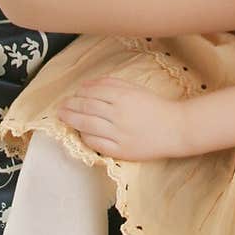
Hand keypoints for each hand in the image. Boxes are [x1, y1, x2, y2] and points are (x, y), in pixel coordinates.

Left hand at [57, 76, 187, 161]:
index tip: (72, 95)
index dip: (79, 94)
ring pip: (87, 125)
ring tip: (63, 117)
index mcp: (122, 96)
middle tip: (60, 106)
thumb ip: (111, 84)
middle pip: (86, 108)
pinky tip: (79, 133)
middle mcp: (118, 114)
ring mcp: (118, 133)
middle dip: (70, 106)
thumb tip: (87, 84)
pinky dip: (85, 137)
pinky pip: (97, 143)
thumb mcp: (135, 89)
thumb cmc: (155, 107)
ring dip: (72, 120)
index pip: (92, 93)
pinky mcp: (121, 150)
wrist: (174, 129)